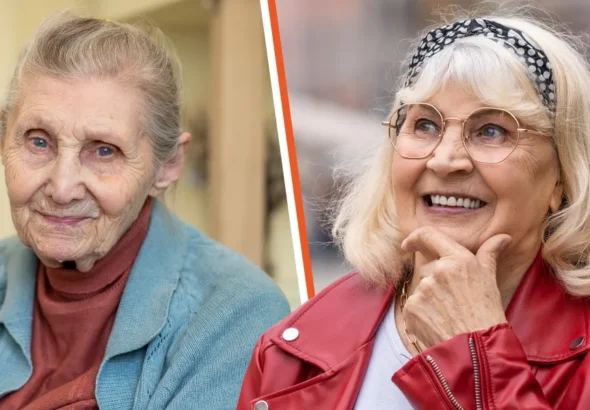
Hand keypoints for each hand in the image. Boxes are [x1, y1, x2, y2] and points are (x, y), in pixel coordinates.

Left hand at [400, 226, 511, 348]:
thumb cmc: (487, 314)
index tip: (408, 244)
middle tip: (454, 301)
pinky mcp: (411, 308)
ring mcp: (422, 290)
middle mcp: (438, 271)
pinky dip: (422, 313)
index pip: (429, 235)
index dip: (415, 238)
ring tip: (449, 315)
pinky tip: (438, 323)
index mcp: (458, 260)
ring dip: (431, 299)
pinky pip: (414, 306)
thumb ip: (489, 254)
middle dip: (436, 282)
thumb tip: (503, 237)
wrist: (478, 350)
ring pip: (422, 289)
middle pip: (428, 269)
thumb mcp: (489, 280)